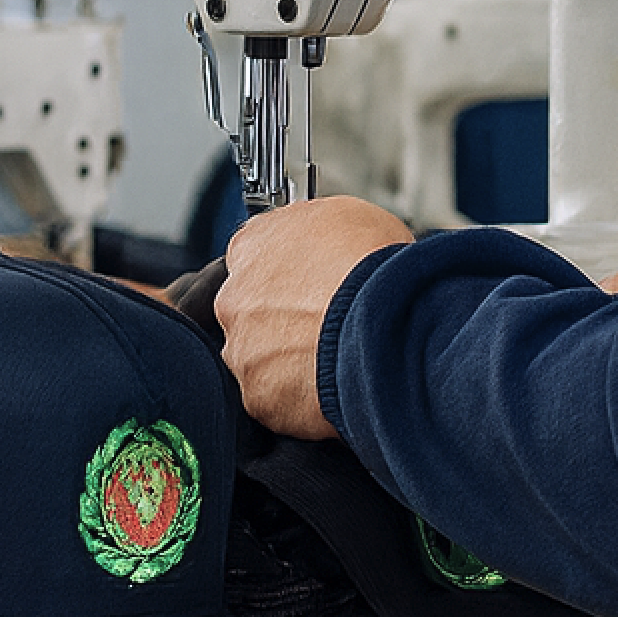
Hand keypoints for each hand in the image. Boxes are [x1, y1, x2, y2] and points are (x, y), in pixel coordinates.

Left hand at [216, 197, 415, 438]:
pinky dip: (305, 396)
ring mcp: (242, 350)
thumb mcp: (349, 217)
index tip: (311, 281)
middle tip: (328, 321)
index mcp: (253, 245)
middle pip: (252, 310)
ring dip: (293, 359)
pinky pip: (279, 399)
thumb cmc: (373, 265)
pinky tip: (338, 382)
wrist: (382, 322)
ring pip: (262, 358)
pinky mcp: (259, 396)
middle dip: (285, 318)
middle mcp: (235, 297)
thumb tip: (325, 241)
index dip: (289, 270)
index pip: (255, 255)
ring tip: (340, 355)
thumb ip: (316, 232)